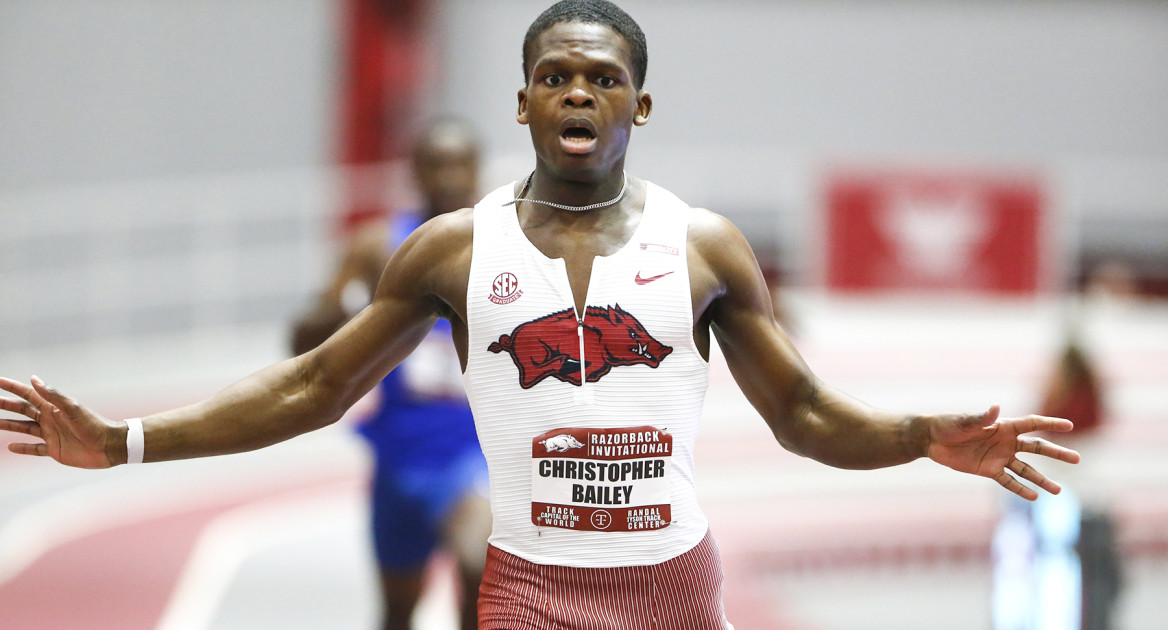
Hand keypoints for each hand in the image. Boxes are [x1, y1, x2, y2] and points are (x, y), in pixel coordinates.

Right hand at [0, 376, 119, 468]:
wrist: (109, 446)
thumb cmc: (94, 425)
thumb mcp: (72, 408)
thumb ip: (52, 395)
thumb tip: (33, 379)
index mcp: (53, 408)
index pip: (28, 394)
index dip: (13, 387)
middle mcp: (50, 420)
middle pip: (22, 410)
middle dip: (6, 405)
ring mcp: (51, 435)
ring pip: (25, 429)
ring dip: (9, 425)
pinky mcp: (55, 450)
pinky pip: (34, 449)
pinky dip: (23, 448)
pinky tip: (10, 446)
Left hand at [926, 405, 1079, 500]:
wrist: (932, 440)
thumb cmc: (949, 425)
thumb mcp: (964, 422)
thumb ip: (981, 418)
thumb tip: (996, 407)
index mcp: (1004, 426)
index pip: (1032, 424)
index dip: (1050, 424)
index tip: (1069, 426)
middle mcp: (1006, 442)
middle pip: (1037, 448)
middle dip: (1057, 453)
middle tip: (1077, 459)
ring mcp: (999, 457)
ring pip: (1026, 470)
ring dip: (1041, 480)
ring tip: (1058, 491)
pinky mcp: (989, 470)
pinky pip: (1008, 481)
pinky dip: (1020, 489)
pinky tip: (1034, 497)